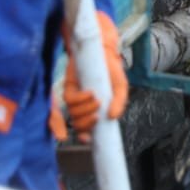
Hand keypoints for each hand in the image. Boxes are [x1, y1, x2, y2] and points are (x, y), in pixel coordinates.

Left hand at [63, 12, 127, 140]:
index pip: (87, 129)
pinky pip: (70, 100)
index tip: (89, 139)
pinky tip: (90, 93)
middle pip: (78, 125)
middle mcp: (83, 106)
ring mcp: (75, 97)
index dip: (86, 137)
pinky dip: (81, 100)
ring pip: (73, 114)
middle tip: (96, 117)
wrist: (102, 50)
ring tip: (97, 100)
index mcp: (96, 109)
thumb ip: (119, 102)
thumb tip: (113, 118)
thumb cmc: (111, 69)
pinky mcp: (68, 88)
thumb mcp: (121, 85)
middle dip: (85, 125)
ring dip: (84, 111)